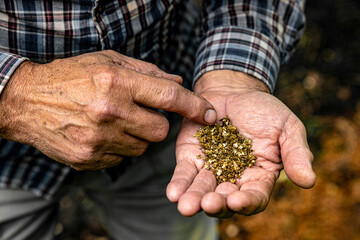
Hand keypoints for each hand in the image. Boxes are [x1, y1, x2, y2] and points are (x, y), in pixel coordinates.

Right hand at [0, 50, 216, 169]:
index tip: (210, 113)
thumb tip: (179, 80)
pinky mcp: (88, 159)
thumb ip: (147, 72)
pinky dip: (119, 148)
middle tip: (140, 113)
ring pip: (143, 148)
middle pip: (160, 131)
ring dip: (138, 137)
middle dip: (157, 124)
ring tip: (116, 122)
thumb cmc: (71, 77)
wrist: (27, 102)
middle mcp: (109, 112)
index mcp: (116, 82)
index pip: (168, 96)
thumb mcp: (108, 62)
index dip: (194, 105)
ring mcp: (98, 139)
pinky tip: (101, 134)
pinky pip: (122, 159)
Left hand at [167, 70, 315, 216]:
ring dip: (194, 199)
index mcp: (259, 176)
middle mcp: (233, 179)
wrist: (234, 91)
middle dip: (215, 204)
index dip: (246, 202)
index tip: (236, 200)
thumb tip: (309, 181)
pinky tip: (173, 193)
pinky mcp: (190, 159)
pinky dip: (179, 184)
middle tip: (207, 204)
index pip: (254, 197)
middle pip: (224, 199)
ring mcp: (210, 170)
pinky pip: (184, 174)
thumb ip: (297, 153)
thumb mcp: (287, 128)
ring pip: (202, 190)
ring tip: (186, 205)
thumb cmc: (264, 110)